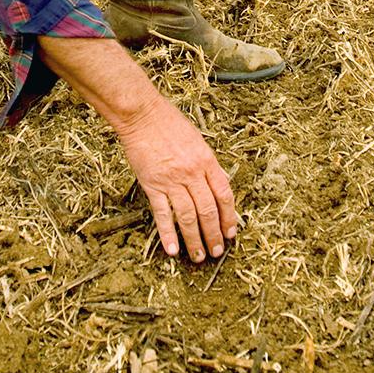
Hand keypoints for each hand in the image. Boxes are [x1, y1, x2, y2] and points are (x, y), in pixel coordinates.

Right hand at [115, 97, 238, 261]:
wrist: (142, 116)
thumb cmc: (170, 124)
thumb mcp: (198, 142)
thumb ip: (208, 166)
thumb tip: (217, 189)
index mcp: (207, 162)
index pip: (224, 195)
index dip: (229, 217)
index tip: (231, 232)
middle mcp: (193, 174)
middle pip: (208, 211)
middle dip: (214, 234)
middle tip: (217, 251)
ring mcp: (172, 181)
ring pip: (188, 217)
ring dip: (195, 240)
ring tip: (199, 257)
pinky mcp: (152, 185)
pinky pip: (163, 214)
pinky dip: (168, 234)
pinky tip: (173, 250)